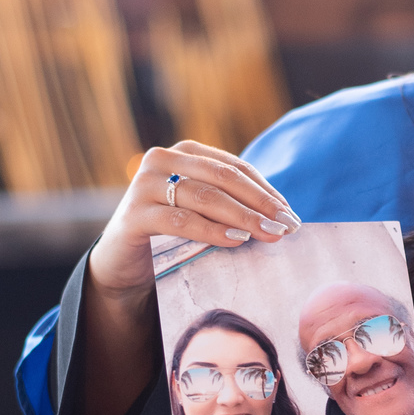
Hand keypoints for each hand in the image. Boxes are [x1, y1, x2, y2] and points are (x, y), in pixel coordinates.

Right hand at [89, 141, 300, 305]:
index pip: (234, 167)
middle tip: (287, 226)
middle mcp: (161, 160)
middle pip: (223, 178)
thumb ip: (230, 203)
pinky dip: (212, 230)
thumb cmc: (170, 234)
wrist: (122, 261)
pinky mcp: (134, 214)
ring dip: (243, 216)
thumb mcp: (200, 210)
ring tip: (268, 233)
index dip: (266, 190)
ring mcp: (144, 185)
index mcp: (184, 153)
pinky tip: (236, 240)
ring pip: (205, 197)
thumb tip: (281, 215)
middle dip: (260, 202)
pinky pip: (181, 221)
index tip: (291, 214)